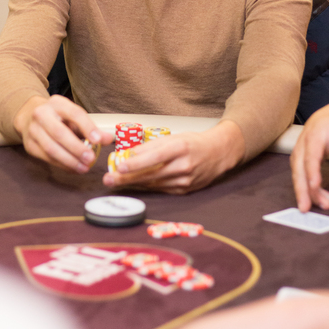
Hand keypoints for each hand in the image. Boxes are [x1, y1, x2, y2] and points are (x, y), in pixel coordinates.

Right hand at [13, 94, 111, 171]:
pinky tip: (74, 168)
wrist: (29, 115)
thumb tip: (108, 139)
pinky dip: (62, 165)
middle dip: (76, 148)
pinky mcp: (29, 145)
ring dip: (69, 160)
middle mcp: (42, 114)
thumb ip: (91, 128)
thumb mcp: (74, 117)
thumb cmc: (58, 117)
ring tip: (84, 168)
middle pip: (59, 132)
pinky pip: (46, 157)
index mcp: (57, 103)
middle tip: (91, 159)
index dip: (87, 127)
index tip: (98, 140)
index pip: (74, 113)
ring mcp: (32, 130)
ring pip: (51, 148)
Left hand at [102, 120, 244, 193]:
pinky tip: (134, 185)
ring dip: (133, 183)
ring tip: (116, 182)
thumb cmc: (194, 143)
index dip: (136, 162)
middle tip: (109, 179)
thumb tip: (129, 153)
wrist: (218, 154)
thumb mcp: (174, 137)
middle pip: (151, 173)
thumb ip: (151, 146)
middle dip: (128, 177)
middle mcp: (184, 165)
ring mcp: (185, 181)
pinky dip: (146, 187)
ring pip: (154, 184)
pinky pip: (160, 189)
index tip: (120, 165)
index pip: (155, 156)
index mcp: (181, 147)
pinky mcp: (184, 191)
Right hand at [290, 110, 328, 211]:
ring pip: (299, 177)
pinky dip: (308, 192)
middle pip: (299, 170)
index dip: (311, 171)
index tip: (314, 185)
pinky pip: (301, 179)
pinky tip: (319, 200)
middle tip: (306, 208)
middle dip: (302, 190)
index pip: (311, 156)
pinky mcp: (298, 164)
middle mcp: (301, 148)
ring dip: (307, 194)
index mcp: (312, 138)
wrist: (321, 123)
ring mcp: (297, 157)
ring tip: (323, 205)